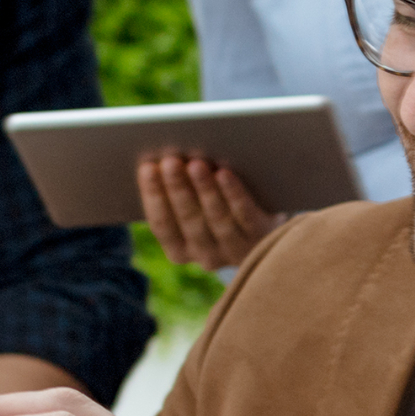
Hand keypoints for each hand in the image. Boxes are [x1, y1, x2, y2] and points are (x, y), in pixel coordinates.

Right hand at [137, 153, 279, 269]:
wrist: (267, 226)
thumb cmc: (219, 206)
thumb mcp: (195, 205)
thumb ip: (177, 190)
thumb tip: (159, 158)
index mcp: (179, 250)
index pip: (161, 224)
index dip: (153, 195)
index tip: (147, 167)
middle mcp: (205, 256)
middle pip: (189, 220)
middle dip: (177, 188)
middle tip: (169, 161)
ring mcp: (234, 250)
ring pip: (216, 219)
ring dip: (204, 190)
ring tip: (196, 163)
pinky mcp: (260, 240)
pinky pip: (245, 216)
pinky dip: (233, 194)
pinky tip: (224, 174)